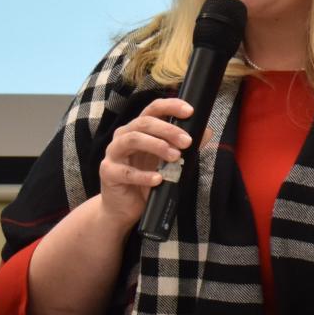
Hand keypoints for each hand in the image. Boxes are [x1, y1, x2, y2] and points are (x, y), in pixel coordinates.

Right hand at [98, 98, 193, 224]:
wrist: (123, 208)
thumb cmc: (145, 180)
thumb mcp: (166, 162)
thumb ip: (182, 146)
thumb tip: (206, 132)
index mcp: (137, 129)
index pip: (153, 109)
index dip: (170, 106)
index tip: (189, 111)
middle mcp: (123, 136)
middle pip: (144, 122)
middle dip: (168, 130)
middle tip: (187, 142)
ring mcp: (113, 153)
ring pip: (132, 139)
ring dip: (156, 145)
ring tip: (175, 156)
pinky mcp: (108, 172)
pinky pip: (126, 171)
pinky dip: (144, 175)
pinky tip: (158, 179)